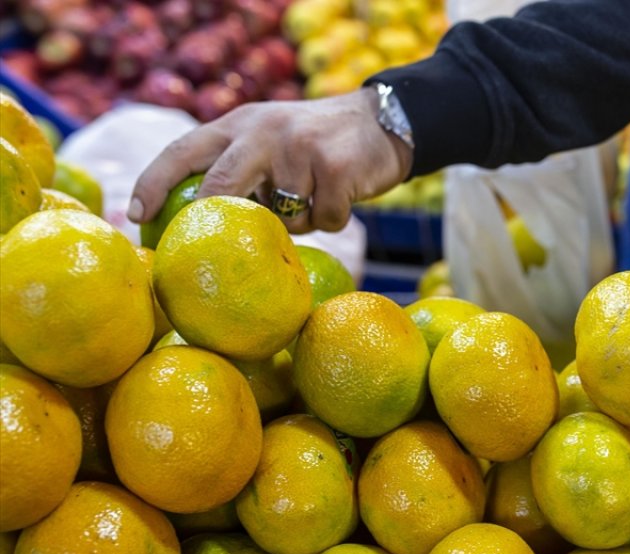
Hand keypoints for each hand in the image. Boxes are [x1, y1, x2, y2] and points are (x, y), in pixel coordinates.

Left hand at [128, 88, 412, 232]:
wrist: (385, 121)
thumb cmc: (318, 143)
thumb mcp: (270, 138)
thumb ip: (240, 167)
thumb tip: (201, 226)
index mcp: (240, 123)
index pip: (183, 150)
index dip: (153, 183)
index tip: (136, 216)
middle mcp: (264, 131)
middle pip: (220, 184)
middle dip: (211, 218)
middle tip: (205, 246)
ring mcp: (301, 147)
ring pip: (282, 214)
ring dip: (297, 222)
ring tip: (311, 203)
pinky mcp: (336, 168)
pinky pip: (323, 220)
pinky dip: (331, 220)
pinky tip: (341, 200)